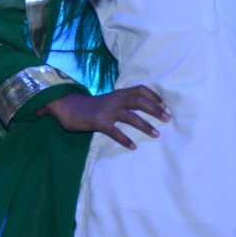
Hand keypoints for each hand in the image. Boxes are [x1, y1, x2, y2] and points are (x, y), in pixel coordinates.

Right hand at [42, 86, 168, 149]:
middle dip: (155, 109)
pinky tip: (133, 146)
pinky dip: (124, 139)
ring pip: (130, 116)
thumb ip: (123, 102)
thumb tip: (143, 108)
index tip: (165, 104)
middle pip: (139, 101)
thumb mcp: (109, 100)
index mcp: (118, 94)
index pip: (140, 90)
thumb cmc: (92, 107)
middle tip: (167, 118)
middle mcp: (114, 100)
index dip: (153, 96)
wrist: (67, 107)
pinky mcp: (98, 122)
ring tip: (156, 134)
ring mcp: (106, 110)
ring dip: (145, 125)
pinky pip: (114, 131)